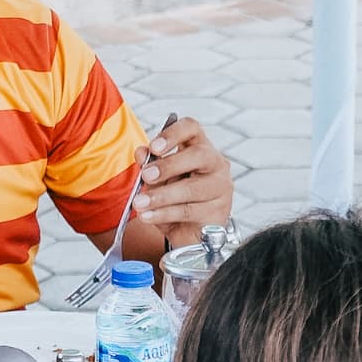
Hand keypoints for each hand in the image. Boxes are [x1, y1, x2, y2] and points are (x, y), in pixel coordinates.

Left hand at [120, 116, 233, 258]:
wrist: (189, 232)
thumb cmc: (175, 198)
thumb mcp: (159, 180)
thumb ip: (150, 166)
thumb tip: (141, 153)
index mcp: (199, 146)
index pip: (191, 128)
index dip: (173, 134)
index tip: (153, 147)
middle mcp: (215, 163)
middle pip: (198, 155)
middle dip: (169, 165)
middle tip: (146, 176)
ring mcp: (221, 187)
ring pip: (192, 188)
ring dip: (161, 196)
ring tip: (139, 203)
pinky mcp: (219, 212)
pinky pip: (189, 211)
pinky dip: (164, 214)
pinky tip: (148, 216)